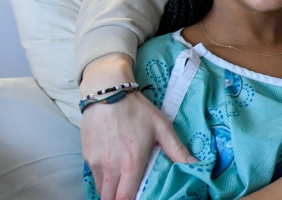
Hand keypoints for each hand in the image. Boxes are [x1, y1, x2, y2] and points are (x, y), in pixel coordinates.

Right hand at [79, 55, 193, 199]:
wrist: (107, 92)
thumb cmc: (136, 109)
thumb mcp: (161, 126)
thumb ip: (176, 149)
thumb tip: (194, 164)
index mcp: (131, 162)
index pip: (125, 198)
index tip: (139, 199)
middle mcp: (111, 166)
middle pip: (109, 199)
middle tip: (131, 195)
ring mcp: (95, 162)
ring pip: (101, 189)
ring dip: (111, 191)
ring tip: (124, 185)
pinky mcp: (86, 156)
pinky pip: (94, 176)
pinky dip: (103, 180)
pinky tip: (114, 172)